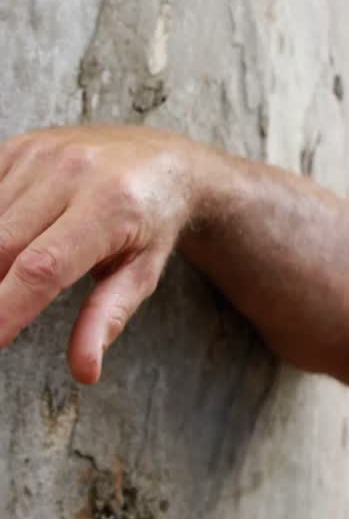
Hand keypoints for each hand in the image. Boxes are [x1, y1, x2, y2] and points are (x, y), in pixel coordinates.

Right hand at [0, 125, 202, 383]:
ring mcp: (41, 154)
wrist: (163, 160)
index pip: (43, 267)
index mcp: (112, 207)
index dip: (6, 308)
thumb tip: (85, 370)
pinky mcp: (18, 147)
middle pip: (2, 245)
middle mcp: (73, 173)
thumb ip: (108, 316)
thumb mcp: (143, 272)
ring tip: (4, 291)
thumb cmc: (154, 224)